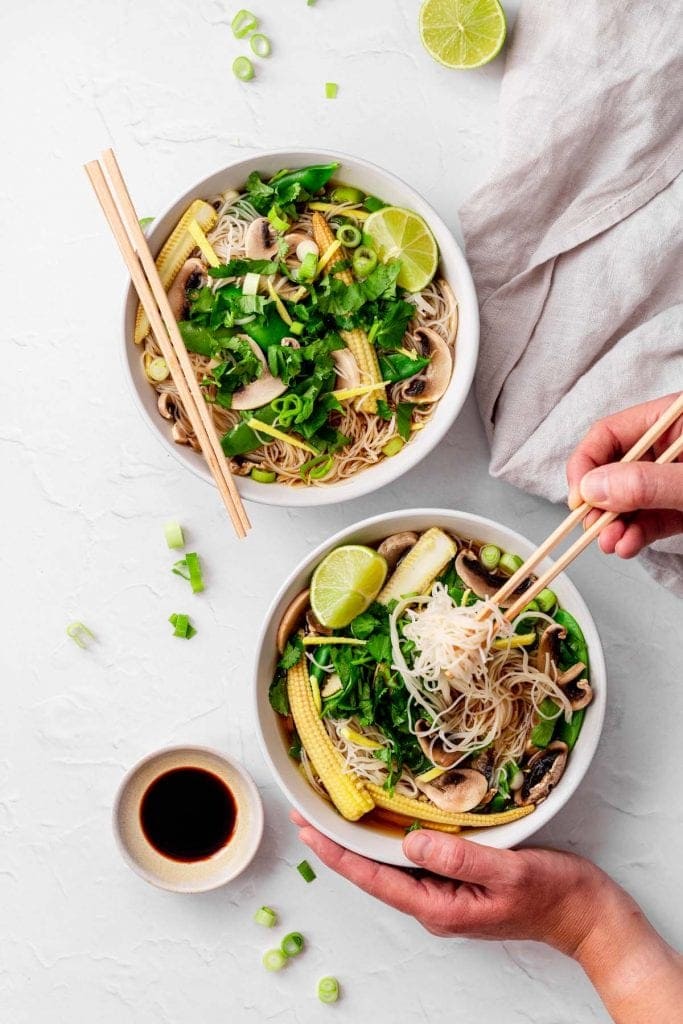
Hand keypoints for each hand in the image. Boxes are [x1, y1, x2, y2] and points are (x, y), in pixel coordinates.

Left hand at [291, 809, 602, 953]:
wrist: (586, 914)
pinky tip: (383, 823)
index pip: (374, 879)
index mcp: (439, 907)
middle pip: (374, 873)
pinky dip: (390, 841)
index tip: (307, 831)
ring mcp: (445, 896)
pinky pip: (414, 861)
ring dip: (361, 841)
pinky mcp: (458, 883)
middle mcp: (434, 904)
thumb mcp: (507, 871)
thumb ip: (458, 857)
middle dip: (338, 845)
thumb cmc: (553, 893)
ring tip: (331, 813)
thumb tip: (410, 842)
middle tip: (306, 813)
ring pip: (391, 867)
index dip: (337, 854)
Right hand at [566, 393, 682, 557]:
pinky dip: (637, 534)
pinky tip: (627, 546)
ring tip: (611, 544)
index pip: (609, 434)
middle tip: (592, 527)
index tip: (577, 498)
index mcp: (673, 419)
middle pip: (615, 470)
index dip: (585, 465)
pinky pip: (652, 519)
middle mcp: (670, 446)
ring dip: (615, 525)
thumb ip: (648, 483)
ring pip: (631, 500)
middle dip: (600, 503)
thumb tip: (593, 489)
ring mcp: (675, 478)